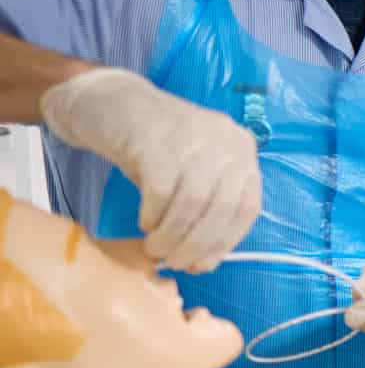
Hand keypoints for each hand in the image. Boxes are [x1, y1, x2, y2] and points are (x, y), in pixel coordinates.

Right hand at [39, 67, 260, 272]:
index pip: (248, 207)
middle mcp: (226, 140)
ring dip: (172, 237)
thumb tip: (206, 262)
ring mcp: (194, 137)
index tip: (202, 264)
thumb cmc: (157, 148)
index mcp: (242, 150)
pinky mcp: (158, 140)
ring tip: (154, 248)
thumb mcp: (193, 174)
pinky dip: (153, 216)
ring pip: (193, 204)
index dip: (225, 242)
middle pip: (223, 208)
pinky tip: (144, 221)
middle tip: (172, 262)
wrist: (114, 103)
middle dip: (197, 245)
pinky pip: (162, 193)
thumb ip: (207, 210)